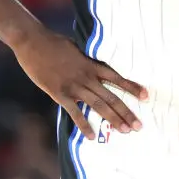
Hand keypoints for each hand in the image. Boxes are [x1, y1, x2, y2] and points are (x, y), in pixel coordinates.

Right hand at [12, 30, 148, 139]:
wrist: (33, 42)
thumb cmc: (55, 42)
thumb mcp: (77, 47)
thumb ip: (89, 58)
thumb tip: (98, 61)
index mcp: (92, 64)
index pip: (117, 78)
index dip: (132, 87)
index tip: (146, 96)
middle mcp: (87, 76)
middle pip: (111, 97)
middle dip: (126, 112)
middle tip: (139, 126)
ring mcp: (74, 86)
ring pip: (98, 106)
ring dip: (112, 119)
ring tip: (125, 131)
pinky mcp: (59, 93)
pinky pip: (75, 112)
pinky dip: (84, 125)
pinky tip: (92, 137)